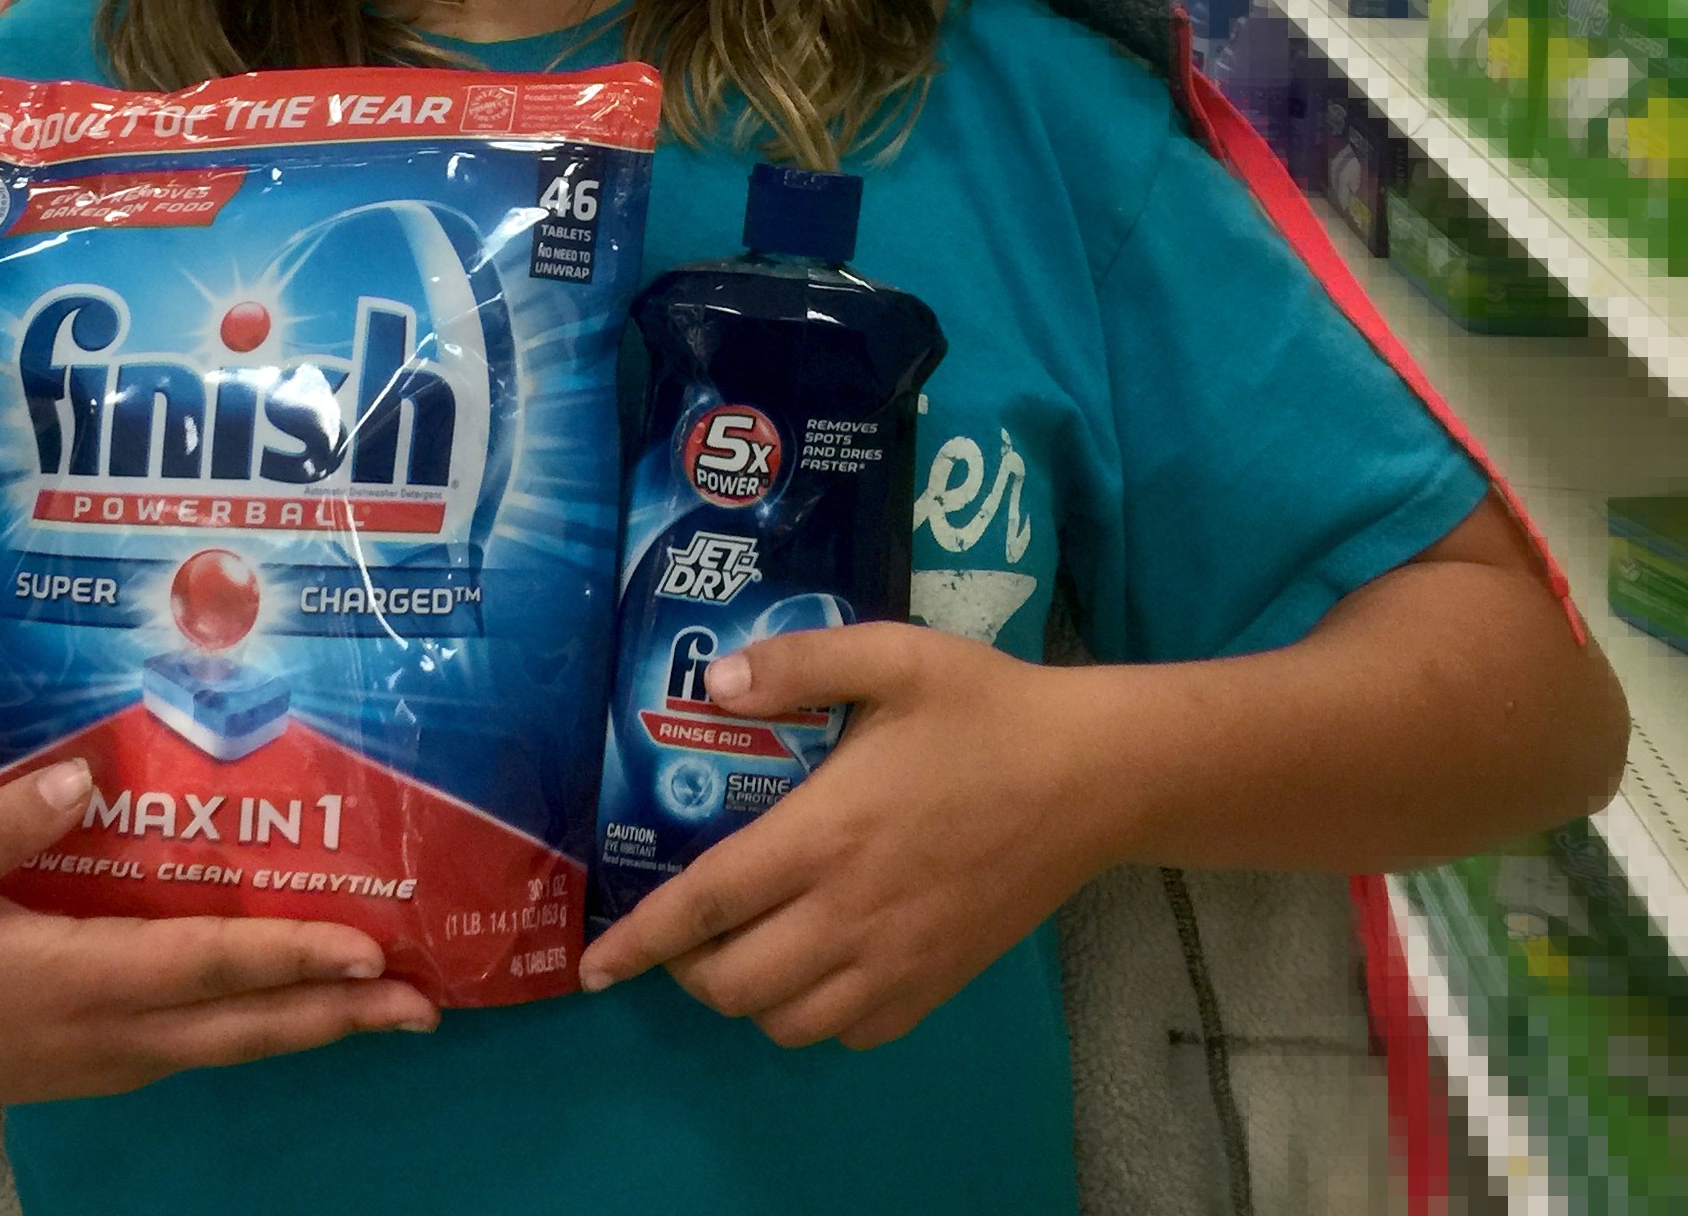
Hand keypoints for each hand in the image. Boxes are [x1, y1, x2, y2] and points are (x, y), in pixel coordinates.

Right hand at [0, 762, 438, 1109]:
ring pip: (237, 1044)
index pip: (206, 968)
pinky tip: (309, 998)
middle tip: (428, 999)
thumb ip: (4, 825)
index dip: (290, 956)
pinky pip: (210, 1044)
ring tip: (398, 1003)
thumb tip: (84, 771)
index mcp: (77, 981)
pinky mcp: (116, 1061)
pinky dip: (271, 1023)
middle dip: (342, 1012)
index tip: (366, 945)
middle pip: (248, 1026)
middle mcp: (115, 1033)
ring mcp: (120, 1058)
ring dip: (319, 1024)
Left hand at [576, 623, 1116, 1050]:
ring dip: (746, 996)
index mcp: (827, 834)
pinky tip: (817, 963)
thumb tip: (709, 683)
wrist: (1093, 774)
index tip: (594, 966)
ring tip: (743, 946)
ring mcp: (898, 960)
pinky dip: (814, 1015)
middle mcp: (852, 914)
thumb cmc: (984, 709)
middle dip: (687, 968)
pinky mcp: (938, 983)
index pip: (708, 905)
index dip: (642, 941)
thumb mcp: (890, 657)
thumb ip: (795, 664)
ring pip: (788, 1022)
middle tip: (684, 926)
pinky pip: (851, 1032)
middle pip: (734, 982)